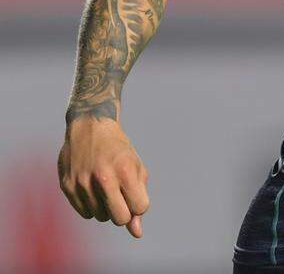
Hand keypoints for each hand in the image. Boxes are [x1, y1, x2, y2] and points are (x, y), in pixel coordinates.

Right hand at [58, 117, 148, 237]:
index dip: (139, 205)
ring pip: (101, 217)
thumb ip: (139, 198)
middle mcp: (102, 177)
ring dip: (107, 207)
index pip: (139, 207)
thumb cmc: (119, 150)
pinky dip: (92, 206)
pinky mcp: (66, 186)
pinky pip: (85, 213)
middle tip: (121, 198)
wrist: (89, 127)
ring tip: (106, 188)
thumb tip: (137, 233)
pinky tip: (93, 190)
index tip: (135, 195)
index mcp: (124, 170)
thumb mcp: (135, 168)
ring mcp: (82, 182)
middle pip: (119, 218)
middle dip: (124, 213)